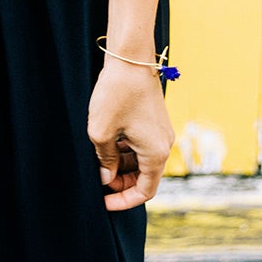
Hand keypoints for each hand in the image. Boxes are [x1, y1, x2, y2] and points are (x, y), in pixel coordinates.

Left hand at [88, 55, 173, 210]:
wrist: (130, 59)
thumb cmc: (115, 94)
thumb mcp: (101, 132)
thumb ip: (104, 160)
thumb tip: (106, 178)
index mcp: (155, 153)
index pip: (145, 191)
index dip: (124, 200)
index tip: (104, 202)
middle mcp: (164, 145)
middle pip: (144, 177)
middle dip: (121, 183)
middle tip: (97, 180)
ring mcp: (160, 132)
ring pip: (141, 160)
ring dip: (121, 165)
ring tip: (97, 159)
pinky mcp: (154, 121)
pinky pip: (142, 145)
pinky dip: (125, 150)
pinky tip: (106, 142)